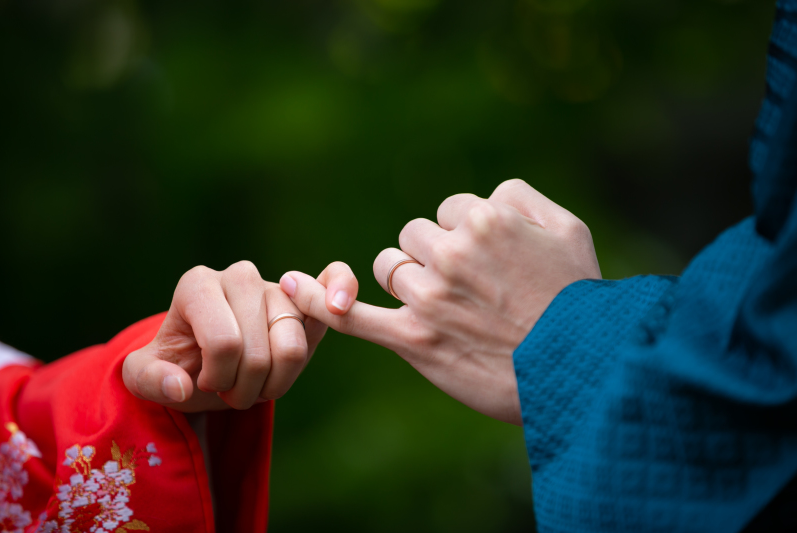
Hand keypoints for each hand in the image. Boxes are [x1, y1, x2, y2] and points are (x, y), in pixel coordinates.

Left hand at [123, 260, 357, 411]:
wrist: (209, 361)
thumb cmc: (179, 364)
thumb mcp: (145, 378)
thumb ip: (151, 382)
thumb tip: (182, 387)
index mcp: (198, 284)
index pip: (224, 343)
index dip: (218, 379)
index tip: (204, 381)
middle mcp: (239, 275)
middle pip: (258, 352)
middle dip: (244, 388)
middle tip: (230, 389)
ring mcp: (278, 284)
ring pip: (293, 347)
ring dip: (276, 382)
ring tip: (255, 381)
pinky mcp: (309, 297)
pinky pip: (334, 280)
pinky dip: (342, 289)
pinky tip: (338, 306)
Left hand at [280, 180, 599, 424]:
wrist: (580, 371)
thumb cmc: (577, 299)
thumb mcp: (568, 228)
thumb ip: (520, 197)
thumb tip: (485, 195)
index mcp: (483, 220)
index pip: (448, 211)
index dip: (465, 237)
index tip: (490, 265)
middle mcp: (449, 253)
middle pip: (414, 236)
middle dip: (435, 256)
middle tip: (473, 291)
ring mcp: (427, 298)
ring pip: (388, 267)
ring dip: (409, 281)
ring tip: (449, 308)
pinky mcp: (412, 339)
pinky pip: (351, 315)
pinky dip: (317, 301)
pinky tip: (290, 285)